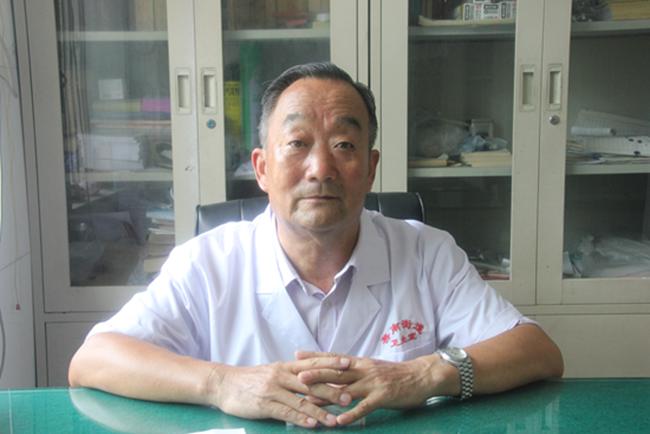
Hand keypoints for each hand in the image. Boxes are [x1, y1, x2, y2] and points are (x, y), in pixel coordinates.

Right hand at [211, 356, 350, 427]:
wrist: (224, 384)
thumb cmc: (251, 379)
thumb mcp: (273, 372)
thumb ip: (293, 375)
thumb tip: (315, 378)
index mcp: (286, 366)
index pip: (313, 362)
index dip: (331, 362)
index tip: (349, 363)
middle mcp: (281, 376)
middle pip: (311, 383)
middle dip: (331, 391)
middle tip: (349, 398)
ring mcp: (273, 390)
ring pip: (301, 401)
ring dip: (319, 412)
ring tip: (334, 420)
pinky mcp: (264, 405)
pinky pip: (286, 412)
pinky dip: (300, 419)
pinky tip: (312, 425)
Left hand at [295, 351, 448, 425]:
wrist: (421, 376)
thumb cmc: (395, 374)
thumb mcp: (372, 368)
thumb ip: (354, 371)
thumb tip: (334, 373)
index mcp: (360, 363)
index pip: (333, 358)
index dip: (315, 356)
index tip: (297, 355)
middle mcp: (363, 370)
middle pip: (336, 372)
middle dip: (316, 374)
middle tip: (297, 376)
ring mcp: (373, 383)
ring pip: (346, 389)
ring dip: (328, 395)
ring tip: (311, 400)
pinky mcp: (383, 396)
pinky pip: (364, 406)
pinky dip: (351, 413)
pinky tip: (339, 421)